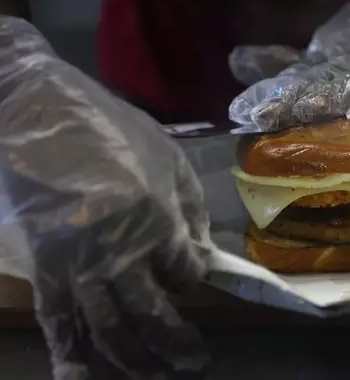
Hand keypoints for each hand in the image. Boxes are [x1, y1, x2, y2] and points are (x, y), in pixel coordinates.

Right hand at [0, 17, 213, 378]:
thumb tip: (199, 248)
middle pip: (154, 313)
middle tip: (195, 364)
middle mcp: (120, 253)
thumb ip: (189, 205)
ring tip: (155, 376)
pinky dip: (69, 355)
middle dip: (177, 342)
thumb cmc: (110, 128)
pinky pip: (57, 320)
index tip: (188, 279)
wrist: (35, 111)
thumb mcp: (167, 156)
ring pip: (109, 328)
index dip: (190, 280)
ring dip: (134, 360)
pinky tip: (80, 379)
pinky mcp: (42, 268)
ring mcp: (78, 265)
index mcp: (157, 221)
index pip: (184, 273)